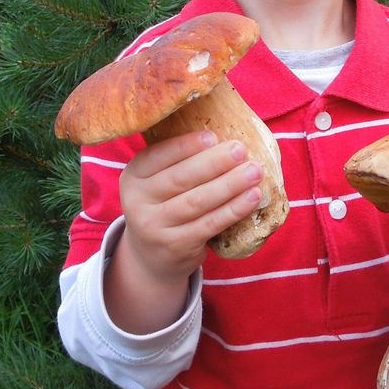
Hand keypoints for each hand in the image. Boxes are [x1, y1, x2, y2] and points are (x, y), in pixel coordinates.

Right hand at [105, 131, 263, 332]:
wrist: (152, 256)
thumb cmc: (166, 204)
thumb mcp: (158, 182)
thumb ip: (180, 161)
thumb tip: (226, 131)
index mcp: (133, 176)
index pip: (157, 156)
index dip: (186, 145)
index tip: (213, 135)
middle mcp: (138, 201)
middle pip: (180, 178)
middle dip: (214, 163)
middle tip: (240, 149)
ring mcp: (155, 227)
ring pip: (197, 202)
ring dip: (230, 185)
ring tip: (254, 171)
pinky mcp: (176, 246)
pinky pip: (209, 224)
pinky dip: (233, 209)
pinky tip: (252, 197)